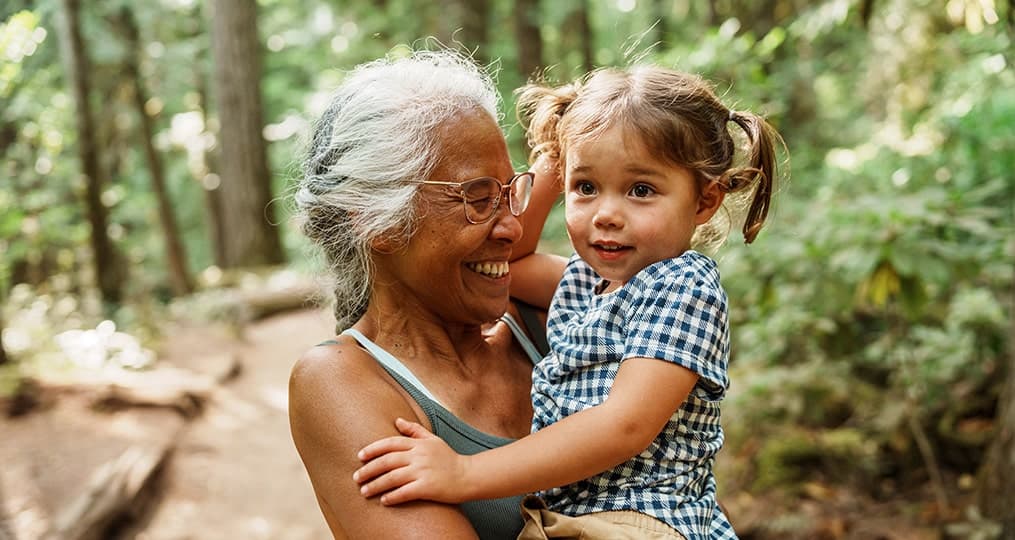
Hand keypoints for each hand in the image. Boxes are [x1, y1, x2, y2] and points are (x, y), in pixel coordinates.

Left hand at [354, 418, 472, 504]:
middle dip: (369, 469)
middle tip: (356, 477)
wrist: (468, 476)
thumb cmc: (449, 459)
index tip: (360, 456)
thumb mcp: (433, 440)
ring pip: (392, 478)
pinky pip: (405, 492)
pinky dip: (392, 497)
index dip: (373, 449)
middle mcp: (419, 456)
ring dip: (375, 485)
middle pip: (387, 461)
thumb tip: (397, 421)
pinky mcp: (428, 487)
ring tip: (364, 491)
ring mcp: (423, 471)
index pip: (390, 443)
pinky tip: (384, 501)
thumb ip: (414, 430)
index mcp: (419, 444)